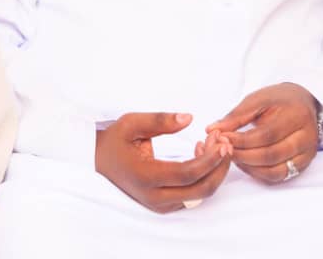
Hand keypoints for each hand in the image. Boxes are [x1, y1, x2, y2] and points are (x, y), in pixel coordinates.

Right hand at [95, 112, 232, 213]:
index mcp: (145, 177)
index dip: (209, 159)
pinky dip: (204, 177)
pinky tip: (201, 153)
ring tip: (214, 144)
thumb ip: (160, 120)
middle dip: (219, 167)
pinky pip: (193, 195)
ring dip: (214, 172)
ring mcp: (160, 204)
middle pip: (201, 190)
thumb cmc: (115, 140)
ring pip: (200, 195)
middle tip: (225, 142)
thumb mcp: (131, 123)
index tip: (221, 141)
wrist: (98, 160)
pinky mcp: (165, 204)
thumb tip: (189, 118)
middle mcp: (155, 196)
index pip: (188, 174)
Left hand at [207, 82, 318, 183]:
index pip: (266, 135)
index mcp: (297, 116)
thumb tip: (211, 130)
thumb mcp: (256, 100)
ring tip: (231, 155)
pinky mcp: (303, 165)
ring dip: (249, 167)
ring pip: (276, 171)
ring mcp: (307, 155)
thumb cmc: (277, 100)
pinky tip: (244, 163)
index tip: (221, 137)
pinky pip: (279, 176)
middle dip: (243, 155)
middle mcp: (307, 138)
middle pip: (271, 155)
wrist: (302, 103)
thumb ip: (235, 116)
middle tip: (223, 149)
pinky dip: (258, 173)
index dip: (241, 140)